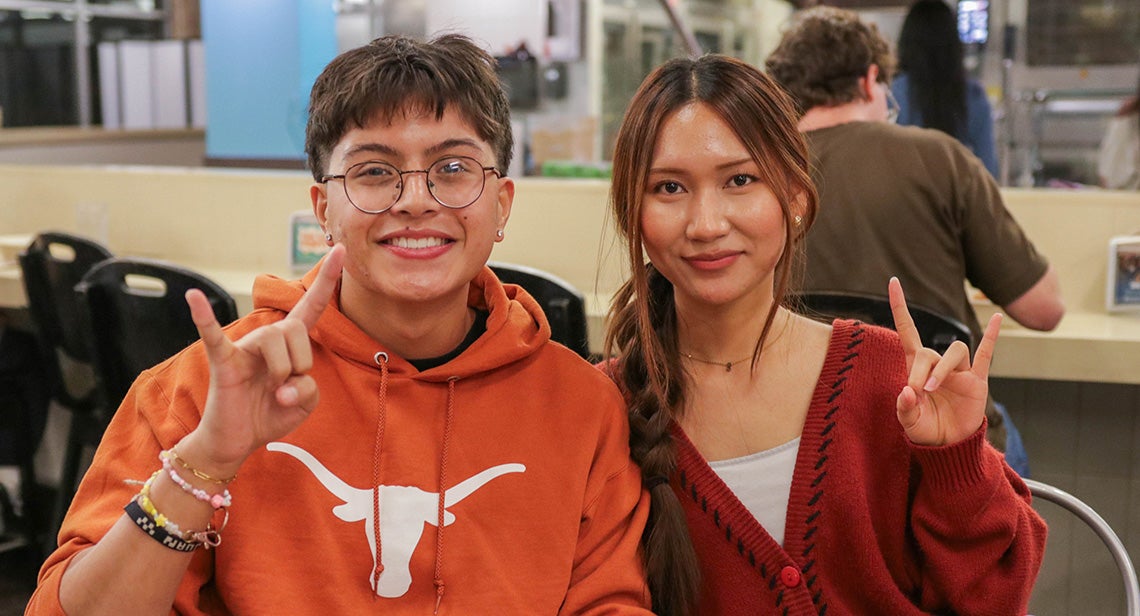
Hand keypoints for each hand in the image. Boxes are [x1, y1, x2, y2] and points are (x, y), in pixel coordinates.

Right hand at [177, 245, 345, 474]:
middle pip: (296, 328)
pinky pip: (212, 334)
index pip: (311, 305)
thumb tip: (285, 385)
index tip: (341, 250)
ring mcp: (243, 347)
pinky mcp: (223, 361)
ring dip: (284, 372)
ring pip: (276, 339)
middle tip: (289, 387)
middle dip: (302, 362)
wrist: (238, 441)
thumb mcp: (306, 403)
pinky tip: (193, 297)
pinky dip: (203, 316)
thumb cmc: (270, 414)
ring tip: (273, 392)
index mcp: (289, 344)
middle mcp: (267, 338)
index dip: (326, 279)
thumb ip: (309, 389)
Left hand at [889, 277, 1001, 446]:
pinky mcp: (977, 381)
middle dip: (921, 370)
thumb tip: (907, 391)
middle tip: (917, 392)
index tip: (893, 282)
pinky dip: (991, 336)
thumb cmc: (925, 430)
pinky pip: (986, 354)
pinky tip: (996, 318)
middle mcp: (938, 365)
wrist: (950, 446)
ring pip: (955, 351)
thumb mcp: (909, 423)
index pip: (908, 331)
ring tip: (933, 389)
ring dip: (943, 368)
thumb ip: (904, 408)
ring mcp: (959, 372)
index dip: (900, 307)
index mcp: (917, 369)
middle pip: (929, 352)